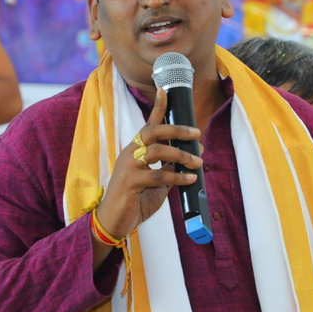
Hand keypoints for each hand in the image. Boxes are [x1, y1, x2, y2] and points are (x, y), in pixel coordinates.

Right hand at [94, 88, 202, 239]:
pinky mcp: (131, 182)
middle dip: (176, 130)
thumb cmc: (134, 200)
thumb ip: (169, 168)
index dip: (157, 107)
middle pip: (153, 131)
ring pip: (157, 150)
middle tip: (196, 133)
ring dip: (181, 155)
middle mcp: (131, 153)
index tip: (164, 90)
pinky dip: (178, 176)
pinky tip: (190, 179)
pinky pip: (158, 175)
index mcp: (136, 150)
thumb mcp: (156, 182)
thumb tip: (192, 158)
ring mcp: (129, 166)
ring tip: (198, 161)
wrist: (114, 221)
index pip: (148, 125)